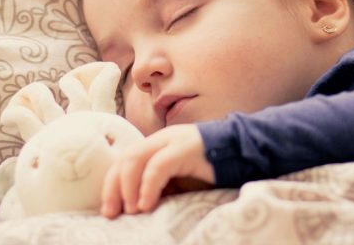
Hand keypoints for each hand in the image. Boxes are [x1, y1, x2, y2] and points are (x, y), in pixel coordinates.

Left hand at [100, 124, 214, 218]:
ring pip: (136, 158)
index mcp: (157, 146)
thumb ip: (160, 187)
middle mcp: (161, 140)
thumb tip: (137, 209)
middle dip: (114, 187)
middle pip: (125, 159)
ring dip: (128, 187)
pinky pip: (159, 165)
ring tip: (131, 210)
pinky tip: (146, 204)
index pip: (124, 161)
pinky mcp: (186, 148)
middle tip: (112, 214)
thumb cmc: (212, 171)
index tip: (110, 211)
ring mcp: (173, 141)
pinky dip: (148, 185)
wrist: (244, 154)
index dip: (112, 185)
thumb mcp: (180, 181)